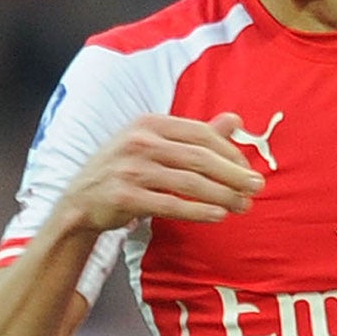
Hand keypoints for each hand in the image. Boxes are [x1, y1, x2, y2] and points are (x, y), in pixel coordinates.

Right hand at [60, 112, 260, 231]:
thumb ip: (195, 134)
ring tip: (243, 206)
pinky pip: (169, 204)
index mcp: (150, 124)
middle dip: (232, 174)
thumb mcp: (155, 145)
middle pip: (198, 157)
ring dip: (221, 195)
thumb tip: (236, 119)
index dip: (229, 152)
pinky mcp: (123, 197)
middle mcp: (139, 142)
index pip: (200, 133)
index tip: (248, 169)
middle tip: (256, 187)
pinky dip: (197, 211)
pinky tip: (218, 215)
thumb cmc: (124, 171)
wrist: (79, 201)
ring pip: (188, 182)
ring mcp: (129, 169)